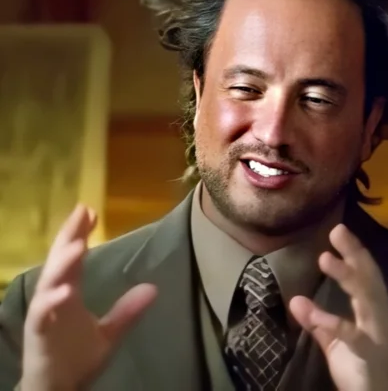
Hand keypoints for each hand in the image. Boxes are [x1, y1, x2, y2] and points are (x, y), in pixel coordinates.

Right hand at [21, 205, 156, 390]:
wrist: (57, 390)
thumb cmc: (76, 358)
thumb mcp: (109, 332)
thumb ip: (127, 311)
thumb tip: (153, 288)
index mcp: (69, 293)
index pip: (74, 257)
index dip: (80, 234)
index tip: (91, 212)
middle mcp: (55, 297)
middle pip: (60, 260)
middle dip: (69, 235)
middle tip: (82, 211)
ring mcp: (45, 314)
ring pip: (50, 282)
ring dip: (63, 263)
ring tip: (79, 245)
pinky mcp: (39, 334)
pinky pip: (43, 315)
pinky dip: (51, 301)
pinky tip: (65, 290)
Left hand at [289, 224, 387, 390]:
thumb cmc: (361, 368)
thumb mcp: (336, 342)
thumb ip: (318, 321)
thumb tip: (295, 300)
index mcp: (373, 311)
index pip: (366, 275)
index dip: (354, 252)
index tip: (339, 231)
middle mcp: (380, 316)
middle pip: (370, 278)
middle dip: (355, 253)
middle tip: (338, 230)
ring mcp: (378, 333)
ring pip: (367, 297)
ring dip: (347, 276)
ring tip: (324, 258)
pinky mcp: (370, 352)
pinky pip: (350, 334)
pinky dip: (330, 320)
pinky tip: (308, 309)